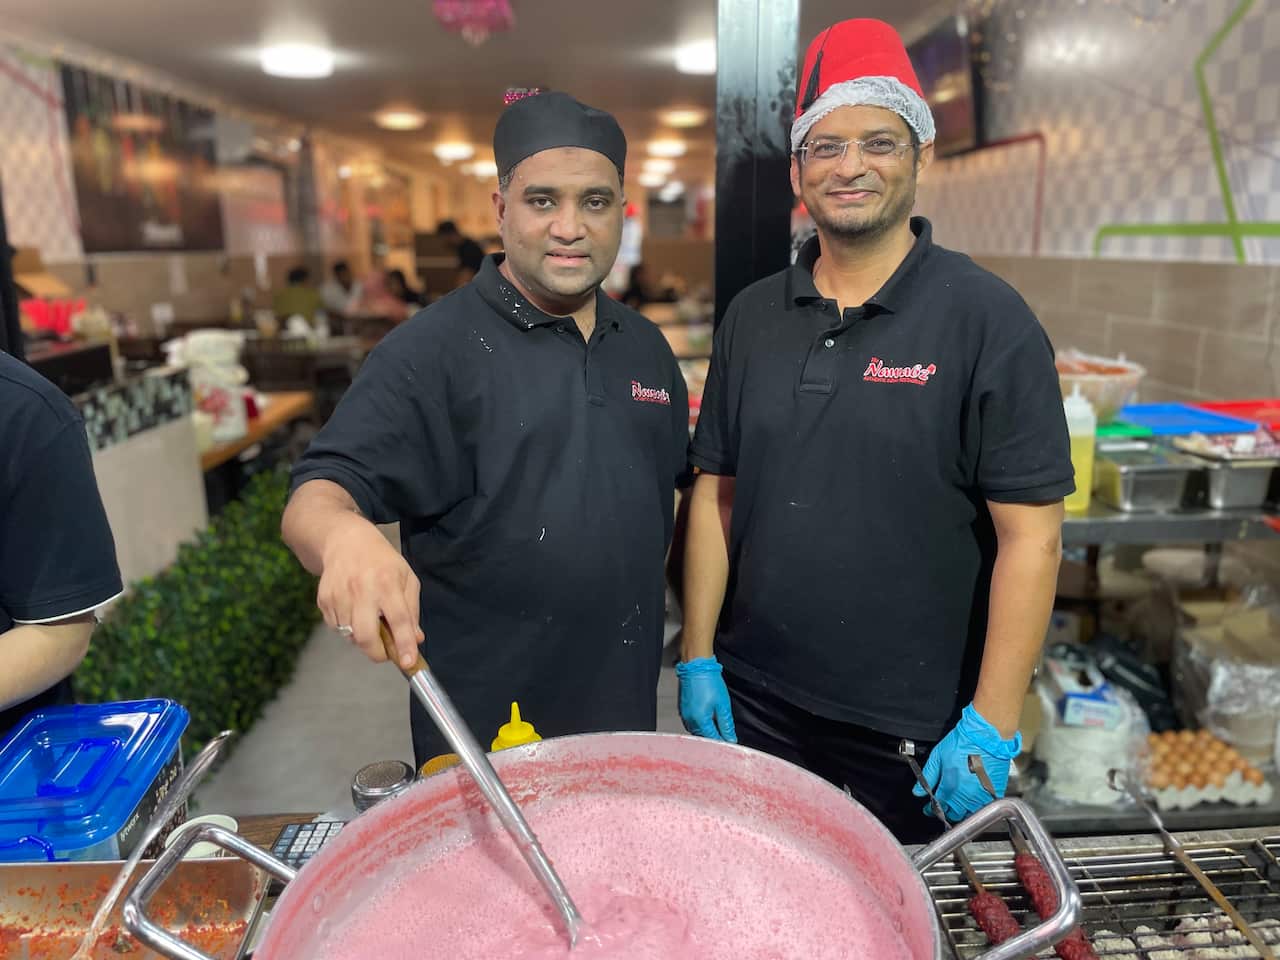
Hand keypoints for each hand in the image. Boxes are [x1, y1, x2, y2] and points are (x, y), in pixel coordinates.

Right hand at [316, 514, 422, 668]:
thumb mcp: (406, 578)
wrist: (344, 541)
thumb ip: (412, 610)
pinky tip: (353, 610)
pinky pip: (336, 627)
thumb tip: (416, 640)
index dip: (403, 644)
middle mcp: (361, 589)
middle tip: (385, 652)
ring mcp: (339, 595)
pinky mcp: (323, 599)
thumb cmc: (382, 561)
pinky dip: (347, 628)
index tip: (408, 662)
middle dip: (377, 652)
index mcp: (387, 582)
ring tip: (369, 619)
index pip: (398, 619)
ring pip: (350, 635)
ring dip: (362, 637)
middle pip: (366, 635)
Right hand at [675, 656, 736, 741]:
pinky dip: (700, 723)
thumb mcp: (723, 705)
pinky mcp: (682, 709)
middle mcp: (689, 719)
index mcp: (700, 720)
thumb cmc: (709, 681)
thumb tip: (730, 738)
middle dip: (714, 736)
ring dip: (706, 730)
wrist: (696, 666)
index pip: (712, 739)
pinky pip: (691, 722)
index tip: (729, 741)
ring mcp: (684, 714)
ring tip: (716, 723)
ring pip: (696, 730)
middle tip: (724, 733)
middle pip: (703, 736)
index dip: (722, 741)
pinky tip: (706, 717)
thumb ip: (726, 725)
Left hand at [912, 703, 1020, 821]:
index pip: (938, 807)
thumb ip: (928, 776)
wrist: (985, 736)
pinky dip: (978, 805)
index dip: (932, 809)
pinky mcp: (995, 792)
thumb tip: (917, 791)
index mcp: (950, 787)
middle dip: (948, 811)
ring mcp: (981, 796)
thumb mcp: (938, 756)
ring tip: (959, 801)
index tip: (929, 808)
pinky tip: (974, 797)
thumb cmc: (963, 742)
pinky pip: (985, 806)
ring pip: (970, 813)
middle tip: (945, 804)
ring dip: (963, 810)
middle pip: (954, 814)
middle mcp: (966, 795)